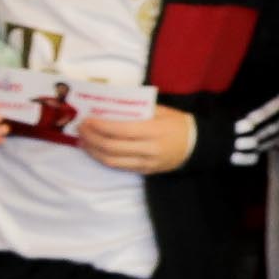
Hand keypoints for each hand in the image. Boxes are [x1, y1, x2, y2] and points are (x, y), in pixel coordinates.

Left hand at [73, 105, 195, 175]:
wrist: (198, 146)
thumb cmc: (178, 124)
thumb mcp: (162, 111)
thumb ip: (137, 110)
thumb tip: (110, 106)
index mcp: (154, 131)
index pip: (120, 130)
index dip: (100, 126)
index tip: (87, 119)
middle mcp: (149, 149)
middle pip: (112, 146)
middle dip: (91, 138)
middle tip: (80, 128)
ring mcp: (147, 163)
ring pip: (112, 160)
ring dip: (93, 151)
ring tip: (82, 140)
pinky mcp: (145, 171)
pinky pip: (119, 167)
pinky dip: (103, 158)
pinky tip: (94, 151)